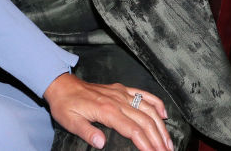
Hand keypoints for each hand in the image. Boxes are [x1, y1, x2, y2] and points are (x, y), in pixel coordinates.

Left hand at [43, 73, 172, 150]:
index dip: (146, 144)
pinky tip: (164, 115)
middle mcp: (118, 100)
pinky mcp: (121, 89)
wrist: (62, 85)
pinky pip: (143, 94)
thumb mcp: (70, 121)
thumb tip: (101, 143)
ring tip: (168, 142)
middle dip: (158, 139)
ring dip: (161, 126)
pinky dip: (156, 103)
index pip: (133, 130)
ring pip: (148, 108)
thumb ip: (86, 132)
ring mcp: (121, 93)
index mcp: (107, 110)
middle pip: (145, 121)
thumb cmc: (66, 105)